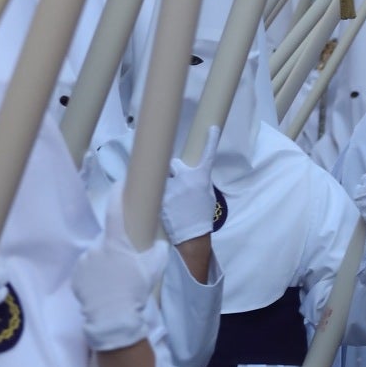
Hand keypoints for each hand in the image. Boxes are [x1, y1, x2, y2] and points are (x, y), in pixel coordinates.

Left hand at [71, 188, 168, 352]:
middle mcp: (96, 246)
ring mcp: (84, 261)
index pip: (115, 211)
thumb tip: (159, 244)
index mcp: (115, 242)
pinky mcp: (76, 275)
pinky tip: (103, 288)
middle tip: (124, 264)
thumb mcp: (154, 270)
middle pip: (106, 239)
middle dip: (114, 247)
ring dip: (104, 262)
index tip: (120, 182)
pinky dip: (94, 275)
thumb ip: (159, 252)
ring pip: (96, 255)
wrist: (112, 317)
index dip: (118, 194)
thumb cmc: (134, 290)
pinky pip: (86, 270)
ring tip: (113, 281)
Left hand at [162, 128, 219, 245]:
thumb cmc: (201, 217)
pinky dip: (155, 194)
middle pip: (174, 164)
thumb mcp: (207, 196)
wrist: (192, 237)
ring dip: (163, 182)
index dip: (211, 141)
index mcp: (201, 177)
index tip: (211, 129)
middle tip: (174, 185)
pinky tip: (159, 204)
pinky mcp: (159, 196)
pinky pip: (154, 188)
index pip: (208, 155)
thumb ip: (199, 181)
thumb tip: (193, 174)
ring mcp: (171, 187)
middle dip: (173, 171)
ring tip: (167, 197)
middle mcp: (186, 178)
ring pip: (162, 175)